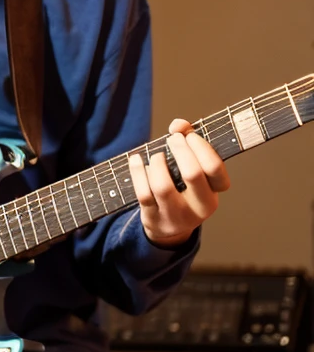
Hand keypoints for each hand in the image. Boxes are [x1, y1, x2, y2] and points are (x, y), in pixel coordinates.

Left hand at [128, 118, 230, 246]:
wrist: (169, 226)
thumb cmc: (183, 187)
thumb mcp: (193, 169)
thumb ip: (189, 141)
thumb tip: (178, 125)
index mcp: (214, 193)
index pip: (215, 168)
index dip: (202, 147)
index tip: (190, 135)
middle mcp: (199, 208)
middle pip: (192, 173)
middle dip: (180, 150)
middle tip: (172, 139)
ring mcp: (176, 216)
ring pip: (163, 186)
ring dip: (157, 163)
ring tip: (157, 155)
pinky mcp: (154, 219)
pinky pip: (143, 193)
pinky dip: (137, 172)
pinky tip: (137, 160)